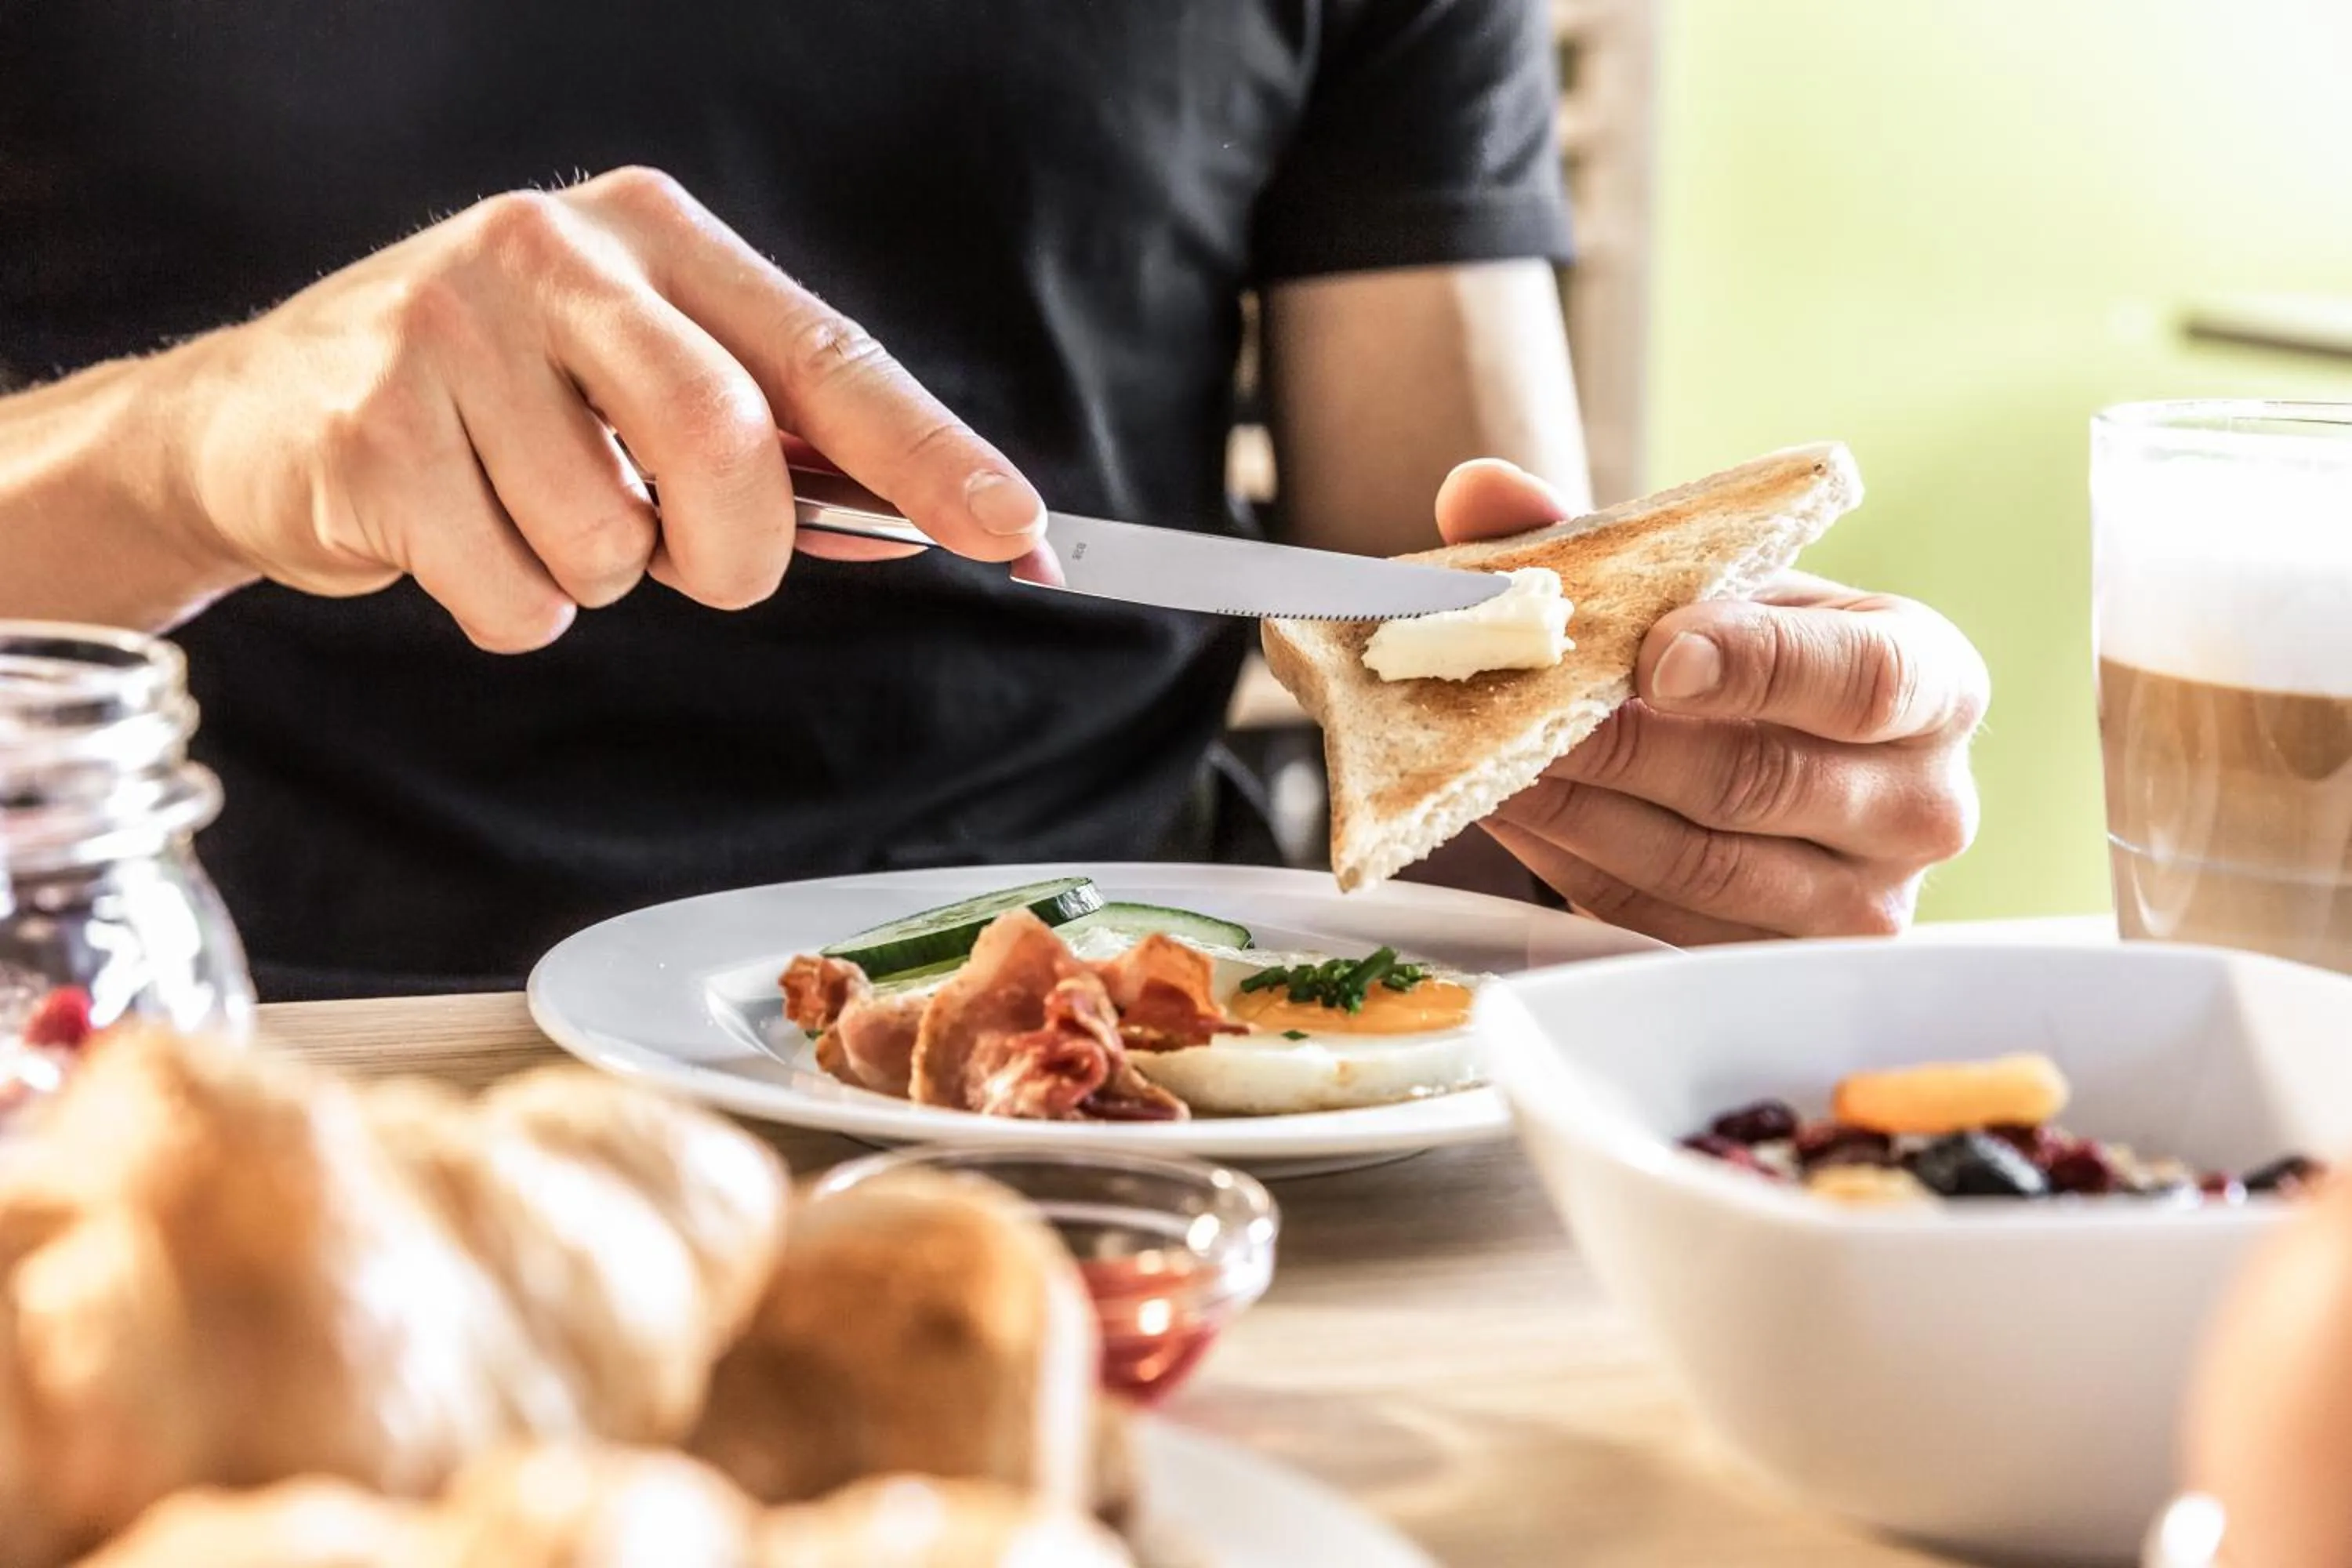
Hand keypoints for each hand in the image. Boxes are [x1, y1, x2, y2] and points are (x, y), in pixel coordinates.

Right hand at [142, 167, 1044, 650]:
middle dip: (735, 553)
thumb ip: (772, 440)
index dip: (928, 454)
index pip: (827, 355)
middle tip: (698, 560)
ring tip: (529, 510)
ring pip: (617, 546)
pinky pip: (517, 598)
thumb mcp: (634, 378)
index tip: (1014, 528)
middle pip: (727, 447)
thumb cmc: (493, 402)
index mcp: (654, 234)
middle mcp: (557, 254)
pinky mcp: (372, 430)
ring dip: (599, 578)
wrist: (263, 414)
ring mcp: (452, 332)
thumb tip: (937, 520)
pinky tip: (456, 535)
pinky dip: (512, 609)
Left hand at [1439, 459, 1988, 942]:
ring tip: (1488, 760)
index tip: (1654, 652)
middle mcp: (1925, 806)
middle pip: (1761, 782)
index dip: (1756, 664)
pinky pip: (1659, 921)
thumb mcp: (1715, 592)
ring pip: (1700, 866)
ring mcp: (1862, 906)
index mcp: (1934, 684)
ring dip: (1577, 811)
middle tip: (1522, 711)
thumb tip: (1480, 492)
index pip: (1864, 678)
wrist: (1783, 768)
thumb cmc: (1753, 662)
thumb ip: (1608, 542)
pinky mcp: (1778, 963)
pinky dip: (1570, 863)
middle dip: (1623, 745)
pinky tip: (1509, 812)